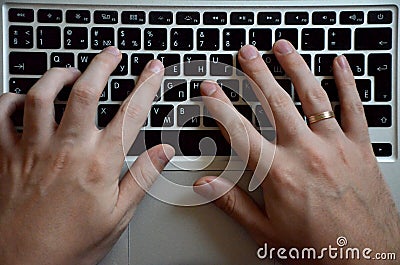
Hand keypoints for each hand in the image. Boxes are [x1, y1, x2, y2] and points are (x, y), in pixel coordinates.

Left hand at [0, 47, 173, 264]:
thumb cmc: (71, 244)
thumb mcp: (118, 216)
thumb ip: (143, 178)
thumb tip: (163, 152)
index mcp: (99, 164)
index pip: (130, 114)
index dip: (146, 86)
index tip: (153, 69)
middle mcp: (66, 150)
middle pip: (85, 92)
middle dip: (102, 65)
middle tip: (112, 53)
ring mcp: (33, 150)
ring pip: (41, 96)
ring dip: (58, 75)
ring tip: (71, 70)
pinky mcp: (6, 156)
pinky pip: (2, 115)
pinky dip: (10, 99)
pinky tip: (23, 99)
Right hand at [194, 41, 399, 263]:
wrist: (367, 264)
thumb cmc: (316, 251)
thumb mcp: (265, 231)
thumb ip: (232, 202)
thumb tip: (204, 184)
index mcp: (279, 173)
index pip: (240, 130)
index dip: (220, 106)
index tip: (209, 89)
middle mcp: (306, 152)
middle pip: (274, 102)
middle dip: (255, 73)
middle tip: (245, 53)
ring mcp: (336, 146)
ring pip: (312, 96)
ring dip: (295, 67)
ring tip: (282, 47)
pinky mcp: (360, 149)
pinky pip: (356, 108)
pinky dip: (347, 83)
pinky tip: (340, 64)